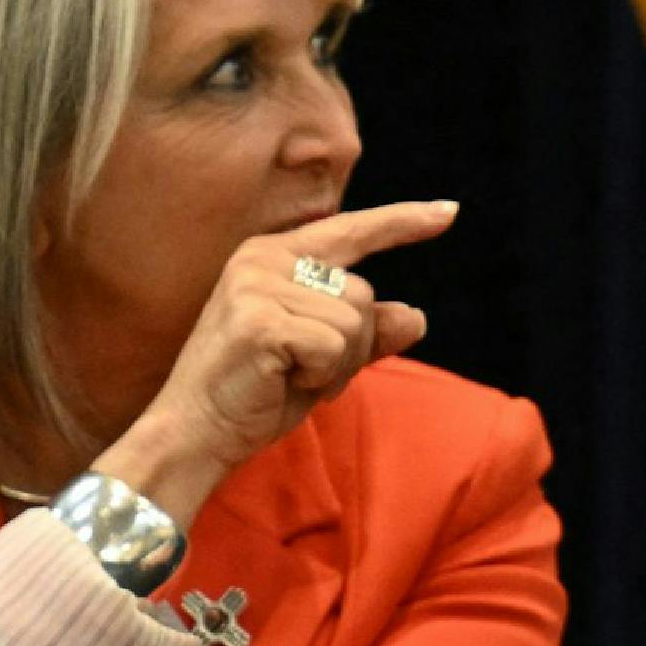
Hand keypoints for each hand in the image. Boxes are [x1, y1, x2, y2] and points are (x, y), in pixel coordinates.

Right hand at [96, 200, 456, 524]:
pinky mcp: (260, 319)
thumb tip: (417, 316)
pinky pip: (336, 346)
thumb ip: (367, 334)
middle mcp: (263, 259)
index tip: (449, 213)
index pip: (350, 231)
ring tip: (288, 376)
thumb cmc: (255, 394)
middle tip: (301, 372)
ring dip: (336, 365)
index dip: (402, 223)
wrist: (196, 433)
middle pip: (363, 293)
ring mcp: (258, 285)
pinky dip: (322, 375)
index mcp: (273, 256)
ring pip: (355, 321)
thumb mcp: (322, 359)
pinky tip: (280, 381)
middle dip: (351, 346)